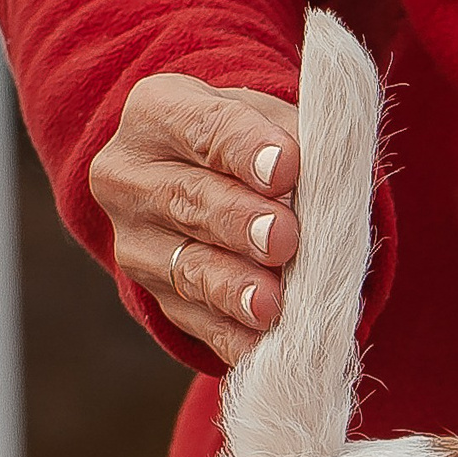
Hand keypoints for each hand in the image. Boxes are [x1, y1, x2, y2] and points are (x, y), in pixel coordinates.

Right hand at [89, 72, 305, 365]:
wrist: (214, 180)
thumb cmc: (255, 144)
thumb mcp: (276, 121)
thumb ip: (299, 142)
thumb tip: (327, 185)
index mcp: (159, 110)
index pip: (202, 128)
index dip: (245, 149)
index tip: (287, 169)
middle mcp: (130, 175)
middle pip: (187, 199)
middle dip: (240, 222)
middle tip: (284, 239)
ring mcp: (135, 241)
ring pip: (186, 266)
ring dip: (232, 287)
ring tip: (270, 304)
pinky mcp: (154, 295)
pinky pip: (194, 320)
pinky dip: (232, 335)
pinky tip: (261, 346)